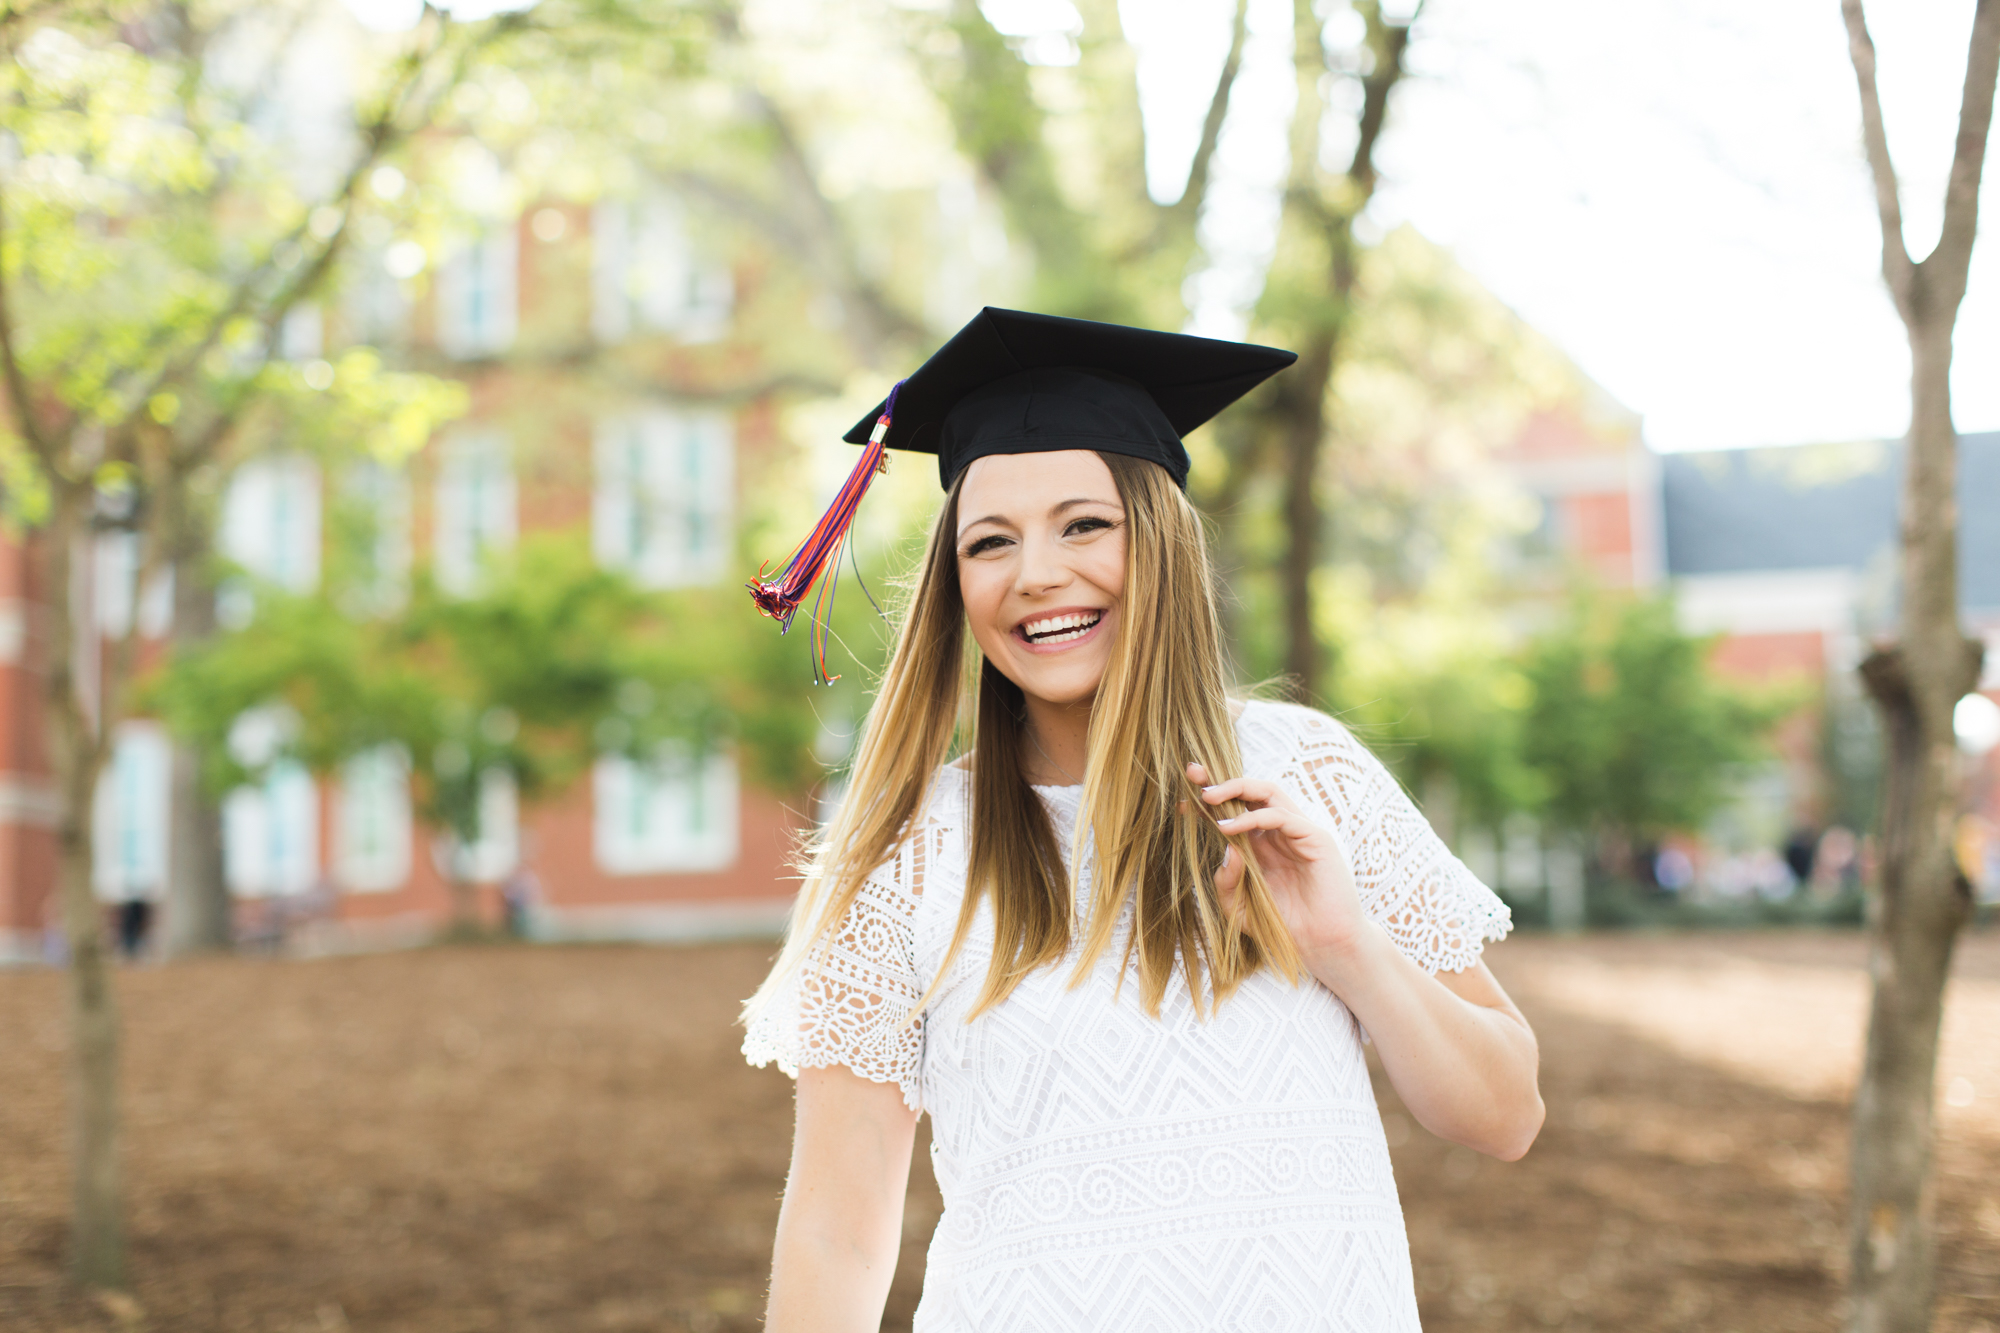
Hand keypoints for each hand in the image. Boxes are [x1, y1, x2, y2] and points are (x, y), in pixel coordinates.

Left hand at [1186, 761, 1368, 973]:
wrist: (1322, 946)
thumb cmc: (1283, 926)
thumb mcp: (1239, 908)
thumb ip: (1225, 882)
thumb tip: (1224, 849)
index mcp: (1261, 845)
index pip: (1235, 810)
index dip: (1208, 804)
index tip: (1181, 804)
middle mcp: (1278, 833)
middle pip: (1251, 792)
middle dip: (1220, 781)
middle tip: (1193, 776)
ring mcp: (1298, 832)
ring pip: (1268, 793)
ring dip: (1236, 789)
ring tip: (1208, 798)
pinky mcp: (1316, 838)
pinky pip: (1282, 816)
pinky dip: (1253, 817)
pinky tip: (1229, 827)